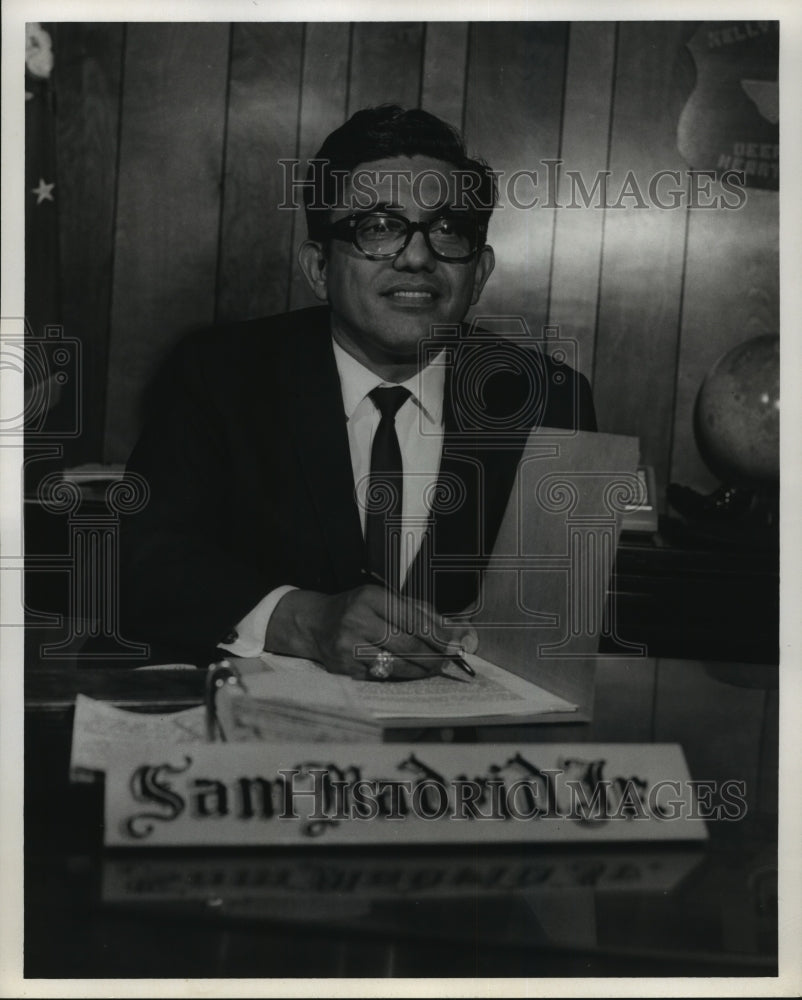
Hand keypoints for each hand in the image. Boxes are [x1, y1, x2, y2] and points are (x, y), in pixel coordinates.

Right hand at [266, 586, 477, 680]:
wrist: (314, 623)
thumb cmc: (357, 609)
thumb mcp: (386, 600)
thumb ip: (421, 613)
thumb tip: (456, 632)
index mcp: (371, 597)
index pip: (413, 619)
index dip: (438, 636)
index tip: (456, 646)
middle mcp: (357, 619)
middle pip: (406, 644)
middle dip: (432, 656)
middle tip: (447, 662)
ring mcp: (347, 645)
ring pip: (395, 664)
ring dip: (419, 670)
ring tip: (432, 669)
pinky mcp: (343, 668)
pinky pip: (379, 676)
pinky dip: (398, 676)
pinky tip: (408, 673)